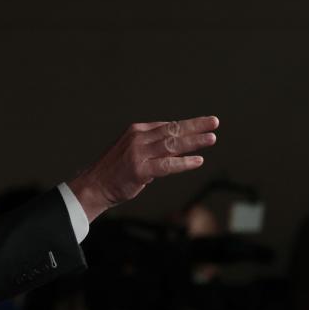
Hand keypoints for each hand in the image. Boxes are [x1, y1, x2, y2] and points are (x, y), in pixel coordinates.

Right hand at [68, 117, 218, 221]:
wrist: (93, 186)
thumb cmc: (114, 171)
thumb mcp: (131, 151)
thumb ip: (150, 147)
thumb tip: (173, 146)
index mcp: (136, 131)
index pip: (167, 126)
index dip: (187, 125)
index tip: (203, 124)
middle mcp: (138, 138)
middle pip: (172, 130)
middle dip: (195, 126)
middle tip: (214, 123)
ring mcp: (138, 153)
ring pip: (172, 145)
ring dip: (194, 142)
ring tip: (211, 139)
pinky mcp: (139, 170)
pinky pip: (167, 165)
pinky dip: (183, 163)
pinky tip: (197, 161)